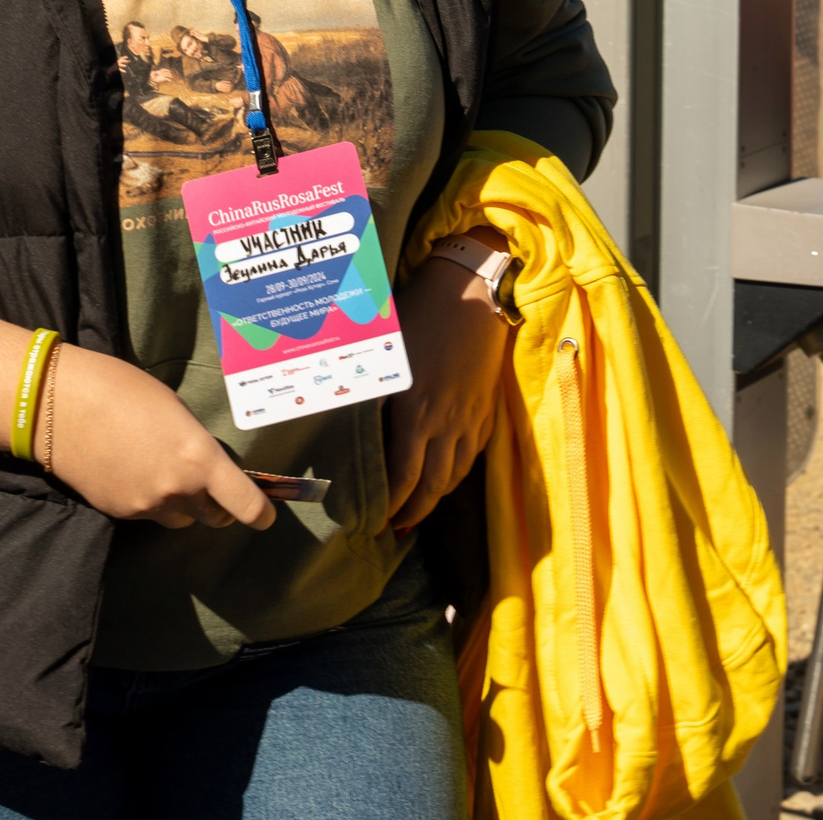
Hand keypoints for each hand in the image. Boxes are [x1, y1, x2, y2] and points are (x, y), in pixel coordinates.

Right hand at [40, 347, 272, 531]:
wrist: (58, 405)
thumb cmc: (120, 389)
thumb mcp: (173, 409)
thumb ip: (194, 443)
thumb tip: (203, 462)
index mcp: (198, 459)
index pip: (244, 504)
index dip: (259, 514)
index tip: (264, 516)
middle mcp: (177, 490)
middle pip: (214, 517)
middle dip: (217, 505)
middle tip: (208, 485)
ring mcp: (145, 506)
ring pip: (179, 519)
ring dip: (181, 505)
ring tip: (160, 471)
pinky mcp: (118, 513)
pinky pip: (147, 515)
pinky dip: (148, 501)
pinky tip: (130, 471)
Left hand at [385, 230, 514, 533]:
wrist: (473, 293)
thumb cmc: (419, 314)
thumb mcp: (383, 352)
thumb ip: (364, 389)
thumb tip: (336, 411)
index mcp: (415, 412)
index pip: (402, 479)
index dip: (389, 507)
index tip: (372, 521)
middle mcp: (445, 424)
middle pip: (431, 489)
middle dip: (410, 515)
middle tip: (392, 529)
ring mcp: (471, 420)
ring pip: (455, 477)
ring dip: (434, 500)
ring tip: (415, 512)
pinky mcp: (487, 412)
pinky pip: (473, 457)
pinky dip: (456, 476)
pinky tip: (444, 479)